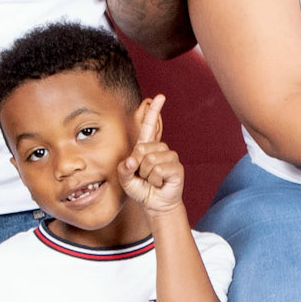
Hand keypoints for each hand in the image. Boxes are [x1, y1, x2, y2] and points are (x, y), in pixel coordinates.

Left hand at [119, 94, 183, 214]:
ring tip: (152, 180)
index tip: (159, 97)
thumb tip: (130, 161)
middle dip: (137, 166)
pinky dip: (155, 180)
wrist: (155, 204)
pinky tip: (160, 183)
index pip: (150, 126)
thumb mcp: (126, 180)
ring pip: (150, 161)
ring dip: (147, 176)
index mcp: (146, 147)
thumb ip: (123, 169)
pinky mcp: (176, 167)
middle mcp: (159, 149)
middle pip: (141, 149)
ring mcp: (169, 157)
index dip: (153, 111)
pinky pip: (159, 170)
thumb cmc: (141, 189)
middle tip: (143, 177)